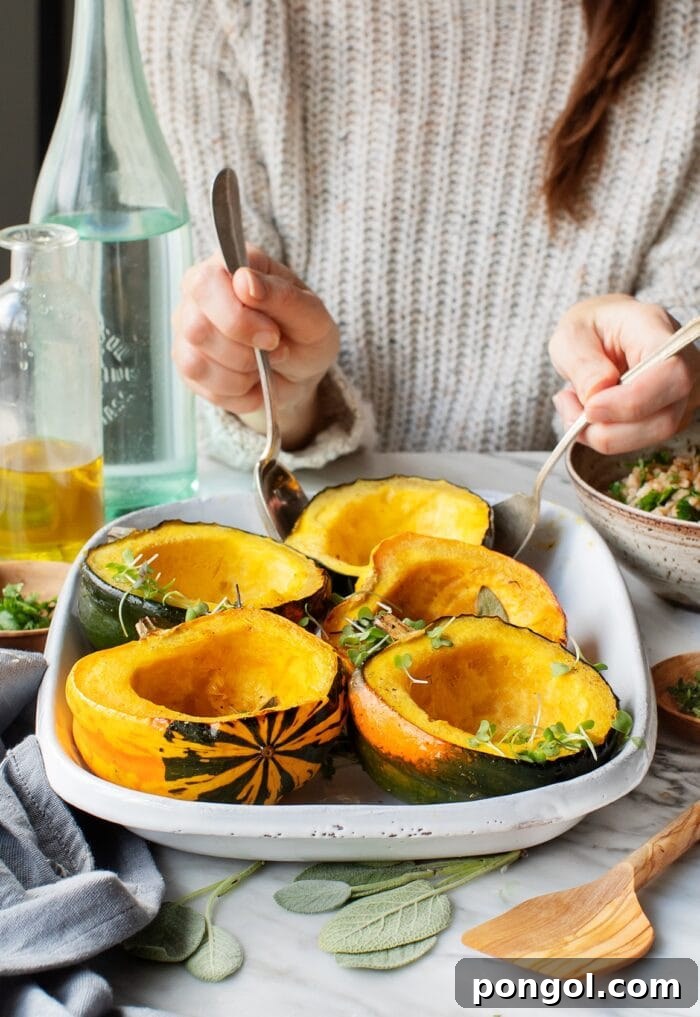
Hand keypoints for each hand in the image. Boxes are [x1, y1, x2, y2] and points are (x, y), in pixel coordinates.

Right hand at [173, 247, 339, 448]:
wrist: (299, 374)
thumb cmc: (304, 336)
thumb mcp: (312, 317)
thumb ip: (282, 296)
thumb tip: (245, 280)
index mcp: (230, 265)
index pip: (208, 283)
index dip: (238, 318)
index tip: (273, 336)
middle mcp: (200, 290)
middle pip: (197, 327)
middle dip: (242, 352)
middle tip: (275, 352)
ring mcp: (187, 325)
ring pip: (196, 360)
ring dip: (241, 374)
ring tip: (264, 366)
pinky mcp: (185, 361)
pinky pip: (199, 383)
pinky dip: (234, 391)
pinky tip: (251, 381)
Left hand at [549, 294, 699, 453]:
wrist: (602, 332)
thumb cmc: (590, 329)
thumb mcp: (571, 336)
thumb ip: (582, 363)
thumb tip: (596, 394)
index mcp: (658, 331)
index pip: (671, 374)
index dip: (632, 402)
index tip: (590, 407)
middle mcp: (684, 363)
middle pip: (665, 417)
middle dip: (610, 429)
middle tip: (569, 408)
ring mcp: (682, 393)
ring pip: (654, 435)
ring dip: (603, 434)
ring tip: (571, 407)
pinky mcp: (670, 415)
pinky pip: (642, 439)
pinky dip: (606, 436)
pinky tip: (585, 414)